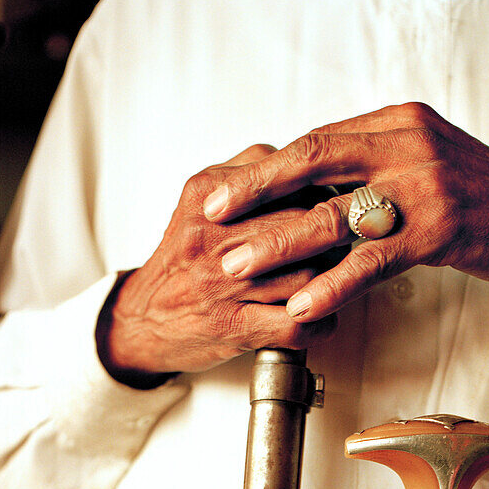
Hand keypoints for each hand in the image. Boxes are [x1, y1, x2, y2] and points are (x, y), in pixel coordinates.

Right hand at [101, 145, 341, 381]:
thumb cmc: (186, 261)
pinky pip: (297, 323)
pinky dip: (320, 323)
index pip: (288, 181)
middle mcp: (212, 236)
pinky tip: (321, 317)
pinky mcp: (232, 327)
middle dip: (334, 238)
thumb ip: (246, 174)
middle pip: (303, 225)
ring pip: (307, 273)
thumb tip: (303, 161)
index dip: (323, 197)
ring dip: (332, 281)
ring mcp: (221, 284)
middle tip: (345, 247)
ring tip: (335, 281)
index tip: (334, 209)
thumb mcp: (202, 203)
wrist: (143, 318)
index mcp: (208, 195)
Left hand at [201, 104, 488, 322]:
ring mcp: (423, 185)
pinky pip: (373, 259)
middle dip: (256, 190)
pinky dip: (333, 283)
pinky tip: (303, 302)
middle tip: (211, 216)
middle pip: (313, 161)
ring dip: (281, 243)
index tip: (225, 189)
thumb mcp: (425, 163)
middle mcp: (405, 142)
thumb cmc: (482, 199)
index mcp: (396, 122)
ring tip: (240, 265)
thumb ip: (375, 167)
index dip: (267, 168)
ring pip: (335, 214)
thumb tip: (317, 184)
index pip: (317, 140)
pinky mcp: (439, 229)